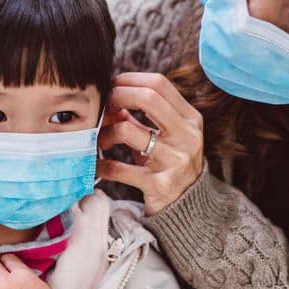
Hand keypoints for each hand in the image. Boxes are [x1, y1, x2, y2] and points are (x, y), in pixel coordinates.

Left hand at [96, 72, 204, 215]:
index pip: (159, 84)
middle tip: (102, 107)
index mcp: (191, 119)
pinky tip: (97, 165)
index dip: (130, 80)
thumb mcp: (168, 136)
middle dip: (117, 96)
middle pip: (147, 98)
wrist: (187, 207)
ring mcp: (175, 161)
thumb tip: (113, 96)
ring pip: (127, 130)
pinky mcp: (159, 185)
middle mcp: (187, 137)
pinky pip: (119, 168)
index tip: (112, 87)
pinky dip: (102, 165)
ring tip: (99, 141)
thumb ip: (145, 115)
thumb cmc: (172, 163)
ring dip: (105, 133)